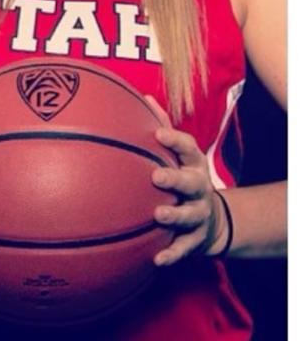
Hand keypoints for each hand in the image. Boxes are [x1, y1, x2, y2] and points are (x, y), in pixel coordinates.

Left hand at [144, 95, 227, 265]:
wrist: (212, 220)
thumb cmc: (182, 176)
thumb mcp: (177, 154)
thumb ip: (160, 127)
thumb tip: (143, 96)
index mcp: (192, 164)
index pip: (188, 148)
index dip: (175, 141)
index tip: (159, 135)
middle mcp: (199, 188)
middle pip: (192, 182)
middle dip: (176, 179)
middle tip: (156, 177)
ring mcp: (200, 214)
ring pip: (191, 215)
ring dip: (175, 215)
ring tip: (159, 215)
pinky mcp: (196, 239)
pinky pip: (184, 248)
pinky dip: (171, 254)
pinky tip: (156, 259)